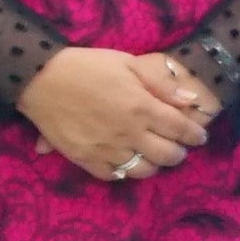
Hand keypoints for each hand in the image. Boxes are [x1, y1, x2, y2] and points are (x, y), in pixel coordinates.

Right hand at [19, 47, 215, 183]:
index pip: (181, 130)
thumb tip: (190, 101)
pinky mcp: (85, 159)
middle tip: (178, 147)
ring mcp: (106, 149)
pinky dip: (125, 171)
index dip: (195, 136)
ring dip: (154, 165)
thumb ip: (161, 84)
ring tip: (154, 155)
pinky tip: (127, 161)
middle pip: (167, 156)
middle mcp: (128, 133)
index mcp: (142, 107)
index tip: (199, 137)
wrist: (41, 79)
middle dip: (179, 153)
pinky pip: (113, 175)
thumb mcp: (128, 64)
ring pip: (143, 170)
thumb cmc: (87, 66)